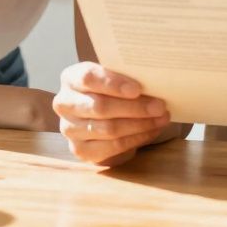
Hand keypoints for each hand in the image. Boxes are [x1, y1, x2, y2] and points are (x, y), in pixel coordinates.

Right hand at [52, 62, 170, 165]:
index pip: (88, 78)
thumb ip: (126, 76)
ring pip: (108, 129)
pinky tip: (151, 131)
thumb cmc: (112, 90)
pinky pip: (112, 146)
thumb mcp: (114, 78)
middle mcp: (64, 103)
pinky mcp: (80, 150)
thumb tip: (154, 81)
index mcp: (70, 78)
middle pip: (100, 106)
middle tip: (160, 106)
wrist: (103, 114)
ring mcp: (69, 129)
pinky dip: (136, 138)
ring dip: (140, 124)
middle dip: (134, 107)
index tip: (137, 89)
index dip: (113, 84)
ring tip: (161, 118)